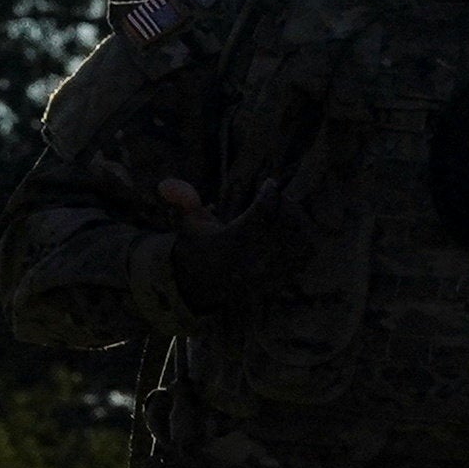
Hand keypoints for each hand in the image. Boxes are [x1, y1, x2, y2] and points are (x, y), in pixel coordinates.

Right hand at [152, 173, 334, 320]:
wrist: (200, 284)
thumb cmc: (197, 245)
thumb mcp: (188, 222)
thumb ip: (182, 200)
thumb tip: (165, 183)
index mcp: (232, 240)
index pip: (262, 210)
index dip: (269, 192)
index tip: (268, 183)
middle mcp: (253, 257)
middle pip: (286, 223)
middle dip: (286, 206)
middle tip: (279, 198)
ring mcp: (268, 270)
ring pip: (299, 240)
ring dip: (299, 223)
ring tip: (288, 214)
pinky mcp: (278, 279)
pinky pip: (303, 257)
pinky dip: (304, 241)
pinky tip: (292, 232)